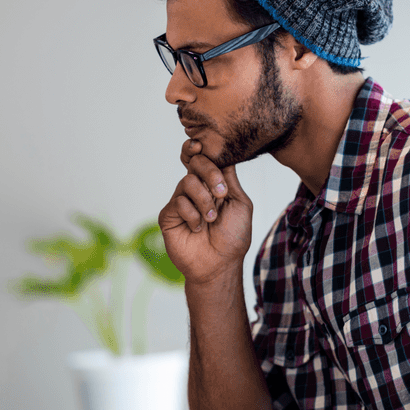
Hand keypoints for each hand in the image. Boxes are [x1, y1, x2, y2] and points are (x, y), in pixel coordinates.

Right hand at [158, 140, 252, 285]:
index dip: (199, 148)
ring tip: (211, 219)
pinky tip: (198, 228)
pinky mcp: (169, 215)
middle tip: (221, 193)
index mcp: (213, 184)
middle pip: (195, 163)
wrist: (220, 265)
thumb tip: (223, 153)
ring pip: (187, 182)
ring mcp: (181, 201)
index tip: (200, 145)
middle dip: (209, 173)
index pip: (204, 159)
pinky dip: (192, 214)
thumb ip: (229, 178)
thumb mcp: (240, 203)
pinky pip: (178, 202)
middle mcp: (196, 189)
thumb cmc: (234, 237)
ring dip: (204, 200)